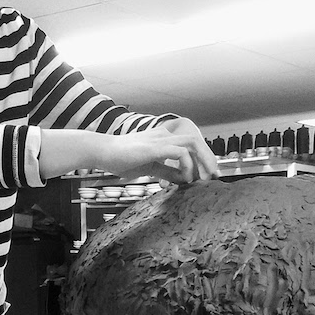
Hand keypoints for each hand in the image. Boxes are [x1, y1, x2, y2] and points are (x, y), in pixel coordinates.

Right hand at [98, 118, 218, 183]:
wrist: (102, 152)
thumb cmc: (121, 159)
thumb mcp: (150, 167)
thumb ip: (167, 171)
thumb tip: (184, 179)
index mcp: (164, 138)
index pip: (191, 144)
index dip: (203, 158)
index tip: (208, 176)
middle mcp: (165, 135)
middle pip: (197, 141)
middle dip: (208, 159)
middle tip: (213, 177)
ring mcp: (160, 139)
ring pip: (193, 143)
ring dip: (202, 161)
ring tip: (203, 178)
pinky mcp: (155, 147)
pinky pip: (180, 152)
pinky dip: (187, 165)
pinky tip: (185, 178)